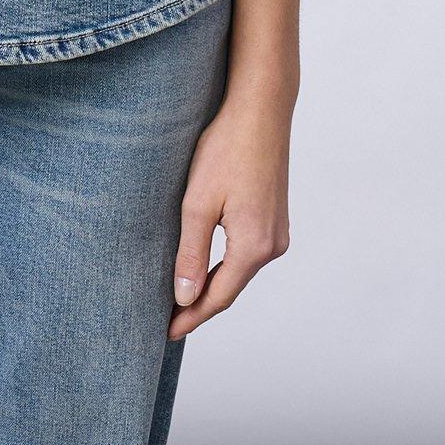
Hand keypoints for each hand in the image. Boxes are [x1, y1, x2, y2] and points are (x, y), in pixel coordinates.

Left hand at [168, 86, 291, 339]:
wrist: (260, 110)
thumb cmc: (226, 149)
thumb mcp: (199, 203)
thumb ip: (191, 253)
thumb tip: (185, 297)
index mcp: (254, 246)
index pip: (218, 297)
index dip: (191, 317)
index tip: (166, 333)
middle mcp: (273, 245)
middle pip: (231, 287)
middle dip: (200, 305)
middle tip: (168, 321)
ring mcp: (278, 231)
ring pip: (240, 270)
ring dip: (213, 285)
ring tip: (183, 298)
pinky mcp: (275, 215)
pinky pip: (247, 252)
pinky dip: (225, 264)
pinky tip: (207, 265)